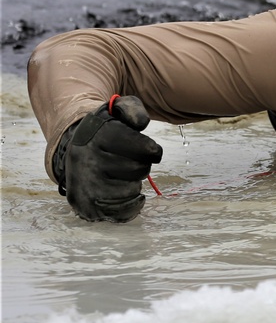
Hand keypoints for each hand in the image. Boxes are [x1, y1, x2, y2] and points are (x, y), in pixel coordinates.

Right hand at [54, 96, 162, 222]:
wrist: (76, 149)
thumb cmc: (106, 130)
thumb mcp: (117, 109)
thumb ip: (134, 110)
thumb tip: (141, 124)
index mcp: (97, 136)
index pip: (144, 148)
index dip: (152, 149)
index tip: (148, 148)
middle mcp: (86, 161)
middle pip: (140, 169)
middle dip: (142, 164)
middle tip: (129, 160)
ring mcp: (84, 185)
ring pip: (132, 190)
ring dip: (134, 182)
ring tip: (121, 174)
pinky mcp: (85, 206)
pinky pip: (121, 212)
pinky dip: (131, 204)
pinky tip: (126, 191)